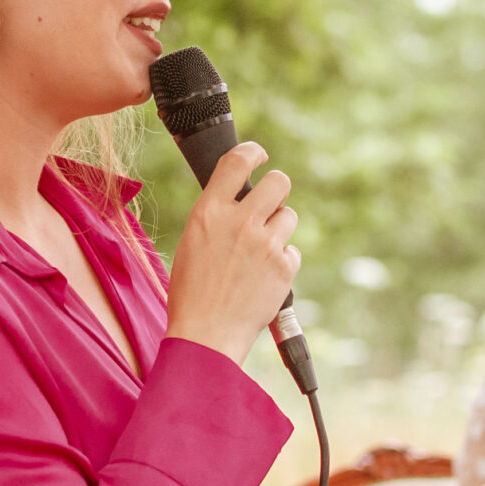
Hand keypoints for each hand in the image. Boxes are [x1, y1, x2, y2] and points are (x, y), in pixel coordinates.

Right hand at [163, 141, 299, 363]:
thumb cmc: (192, 292)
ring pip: (289, 216)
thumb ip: (217, 217)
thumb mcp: (192, 242)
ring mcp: (265, 244)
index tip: (260, 155)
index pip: (237, 162)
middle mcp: (239, 221)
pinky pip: (293, 251)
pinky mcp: (284, 267)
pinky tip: (263, 278)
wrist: (206, 334)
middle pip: (279, 182)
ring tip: (259, 252)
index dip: (253, 152)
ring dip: (279, 228)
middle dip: (278, 188)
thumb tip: (241, 202)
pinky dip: (282, 261)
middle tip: (271, 203)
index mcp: (208, 211)